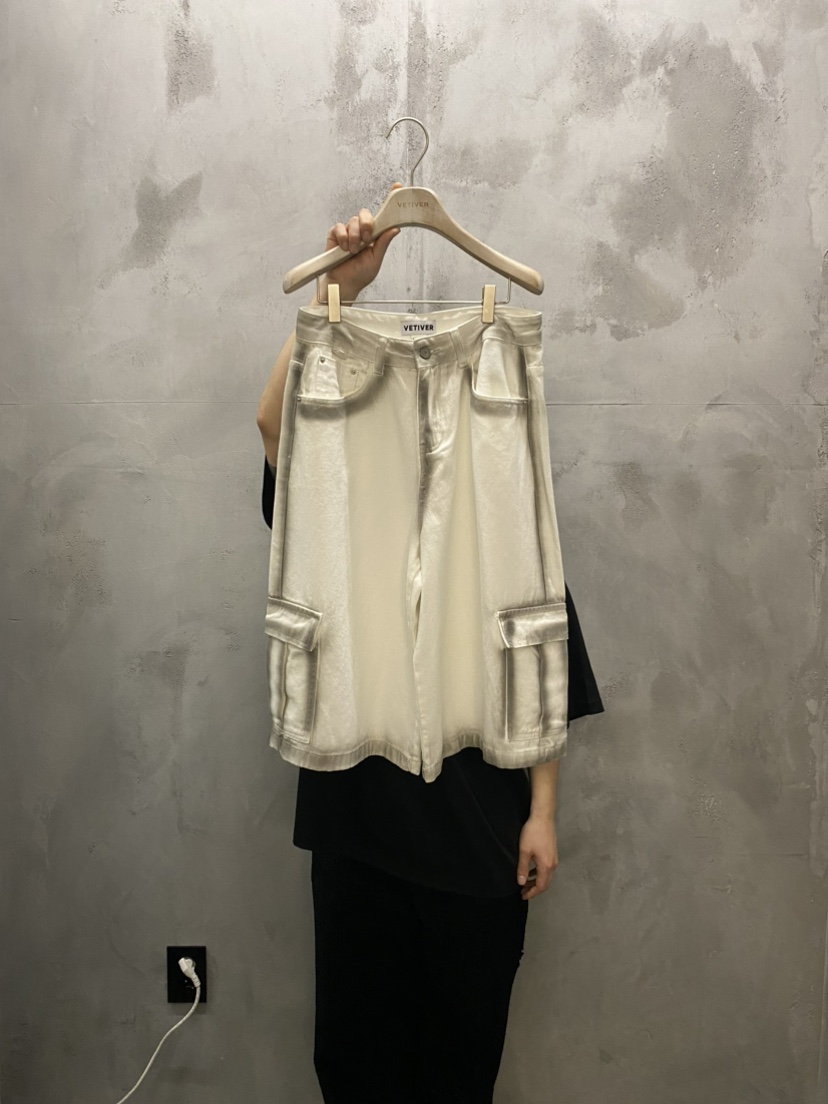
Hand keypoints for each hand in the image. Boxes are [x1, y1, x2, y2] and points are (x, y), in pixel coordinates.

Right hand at [316, 182, 403, 304]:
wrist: (344, 284)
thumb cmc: (360, 274)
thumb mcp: (376, 259)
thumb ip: (383, 243)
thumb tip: (395, 228)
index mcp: (374, 234)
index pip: (382, 214)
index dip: (390, 198)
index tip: (397, 186)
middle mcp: (361, 230)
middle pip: (365, 213)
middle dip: (367, 225)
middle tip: (367, 239)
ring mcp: (348, 231)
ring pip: (353, 221)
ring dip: (355, 237)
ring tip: (354, 251)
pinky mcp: (335, 234)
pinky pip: (340, 227)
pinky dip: (343, 238)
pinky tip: (344, 248)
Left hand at [517, 813, 558, 900]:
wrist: (543, 817)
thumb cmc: (533, 833)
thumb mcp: (524, 851)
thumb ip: (523, 868)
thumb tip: (521, 882)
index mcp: (546, 866)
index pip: (540, 886)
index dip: (532, 893)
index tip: (523, 896)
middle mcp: (553, 864)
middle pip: (545, 883)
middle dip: (534, 889)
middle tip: (523, 892)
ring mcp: (554, 858)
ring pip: (546, 876)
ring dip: (536, 881)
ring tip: (525, 883)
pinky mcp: (552, 852)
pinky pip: (547, 868)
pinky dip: (539, 873)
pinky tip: (531, 871)